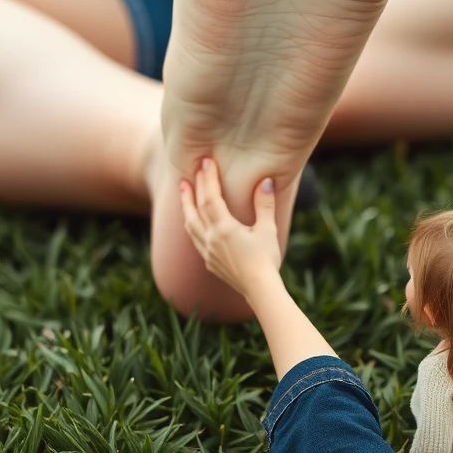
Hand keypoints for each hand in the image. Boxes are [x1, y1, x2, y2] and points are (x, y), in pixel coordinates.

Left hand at [180, 159, 281, 300]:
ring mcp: (208, 252)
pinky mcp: (210, 262)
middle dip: (193, 189)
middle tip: (189, 172)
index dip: (208, 178)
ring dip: (187, 207)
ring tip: (184, 193)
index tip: (206, 162)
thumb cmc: (266, 259)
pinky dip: (191, 225)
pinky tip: (193, 223)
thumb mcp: (268, 229)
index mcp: (224, 228)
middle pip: (196, 209)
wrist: (260, 290)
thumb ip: (264, 204)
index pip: (211, 197)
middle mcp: (211, 239)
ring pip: (190, 225)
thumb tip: (265, 181)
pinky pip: (194, 239)